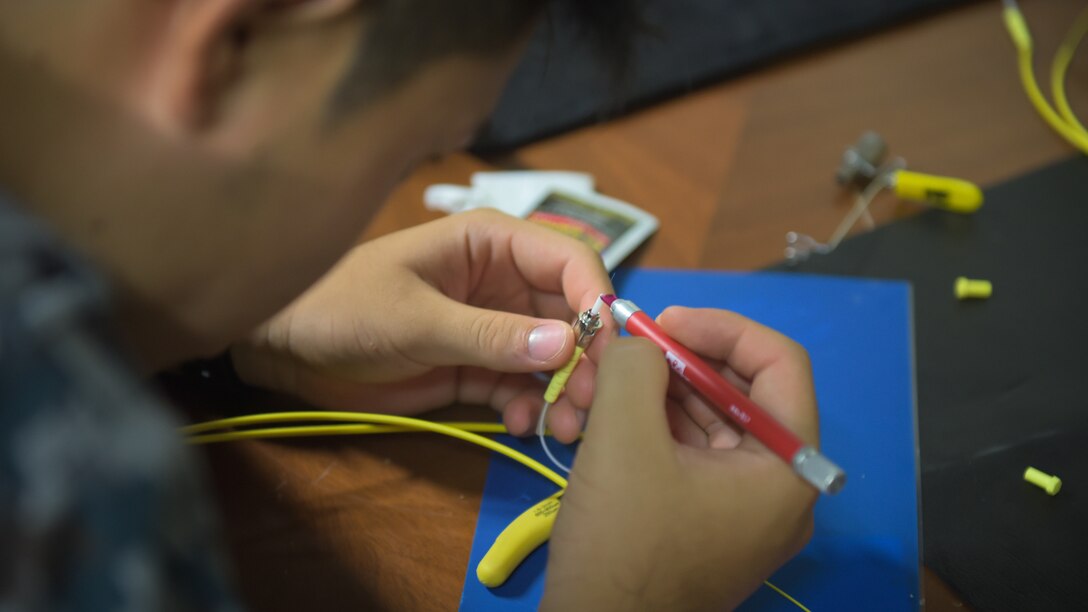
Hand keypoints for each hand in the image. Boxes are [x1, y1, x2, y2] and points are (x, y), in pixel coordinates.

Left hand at [230, 209, 611, 440]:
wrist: (285, 348)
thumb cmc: (342, 308)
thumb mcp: (416, 318)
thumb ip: (490, 334)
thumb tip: (567, 344)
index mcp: (492, 243)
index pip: (570, 261)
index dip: (598, 301)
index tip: (609, 351)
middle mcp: (503, 282)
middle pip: (572, 315)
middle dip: (587, 358)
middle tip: (586, 403)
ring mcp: (493, 327)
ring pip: (554, 356)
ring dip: (566, 391)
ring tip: (563, 427)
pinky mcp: (477, 368)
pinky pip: (522, 386)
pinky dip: (530, 406)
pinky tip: (522, 424)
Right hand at [542, 307, 817, 610]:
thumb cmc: (623, 541)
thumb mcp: (623, 438)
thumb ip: (635, 366)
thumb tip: (637, 345)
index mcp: (787, 469)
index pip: (780, 363)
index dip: (721, 327)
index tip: (661, 320)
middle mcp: (777, 489)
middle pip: (739, 392)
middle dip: (675, 361)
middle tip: (621, 347)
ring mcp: (741, 511)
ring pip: (706, 422)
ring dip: (652, 393)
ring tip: (596, 381)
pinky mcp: (705, 523)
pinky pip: (687, 456)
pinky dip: (648, 428)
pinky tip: (600, 415)